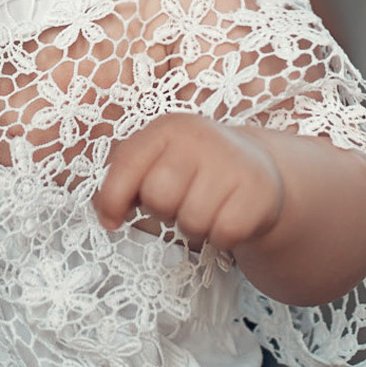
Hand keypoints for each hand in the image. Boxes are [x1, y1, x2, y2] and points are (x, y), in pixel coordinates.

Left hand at [94, 114, 286, 250]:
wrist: (258, 168)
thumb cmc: (194, 168)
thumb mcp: (157, 159)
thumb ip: (122, 178)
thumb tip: (106, 214)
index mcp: (168, 128)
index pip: (126, 165)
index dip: (112, 199)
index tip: (111, 220)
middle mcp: (200, 137)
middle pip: (158, 198)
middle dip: (163, 211)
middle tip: (180, 200)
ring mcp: (233, 162)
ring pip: (192, 222)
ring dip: (194, 227)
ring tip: (206, 207)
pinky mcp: (259, 192)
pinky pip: (223, 235)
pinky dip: (222, 238)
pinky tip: (228, 215)